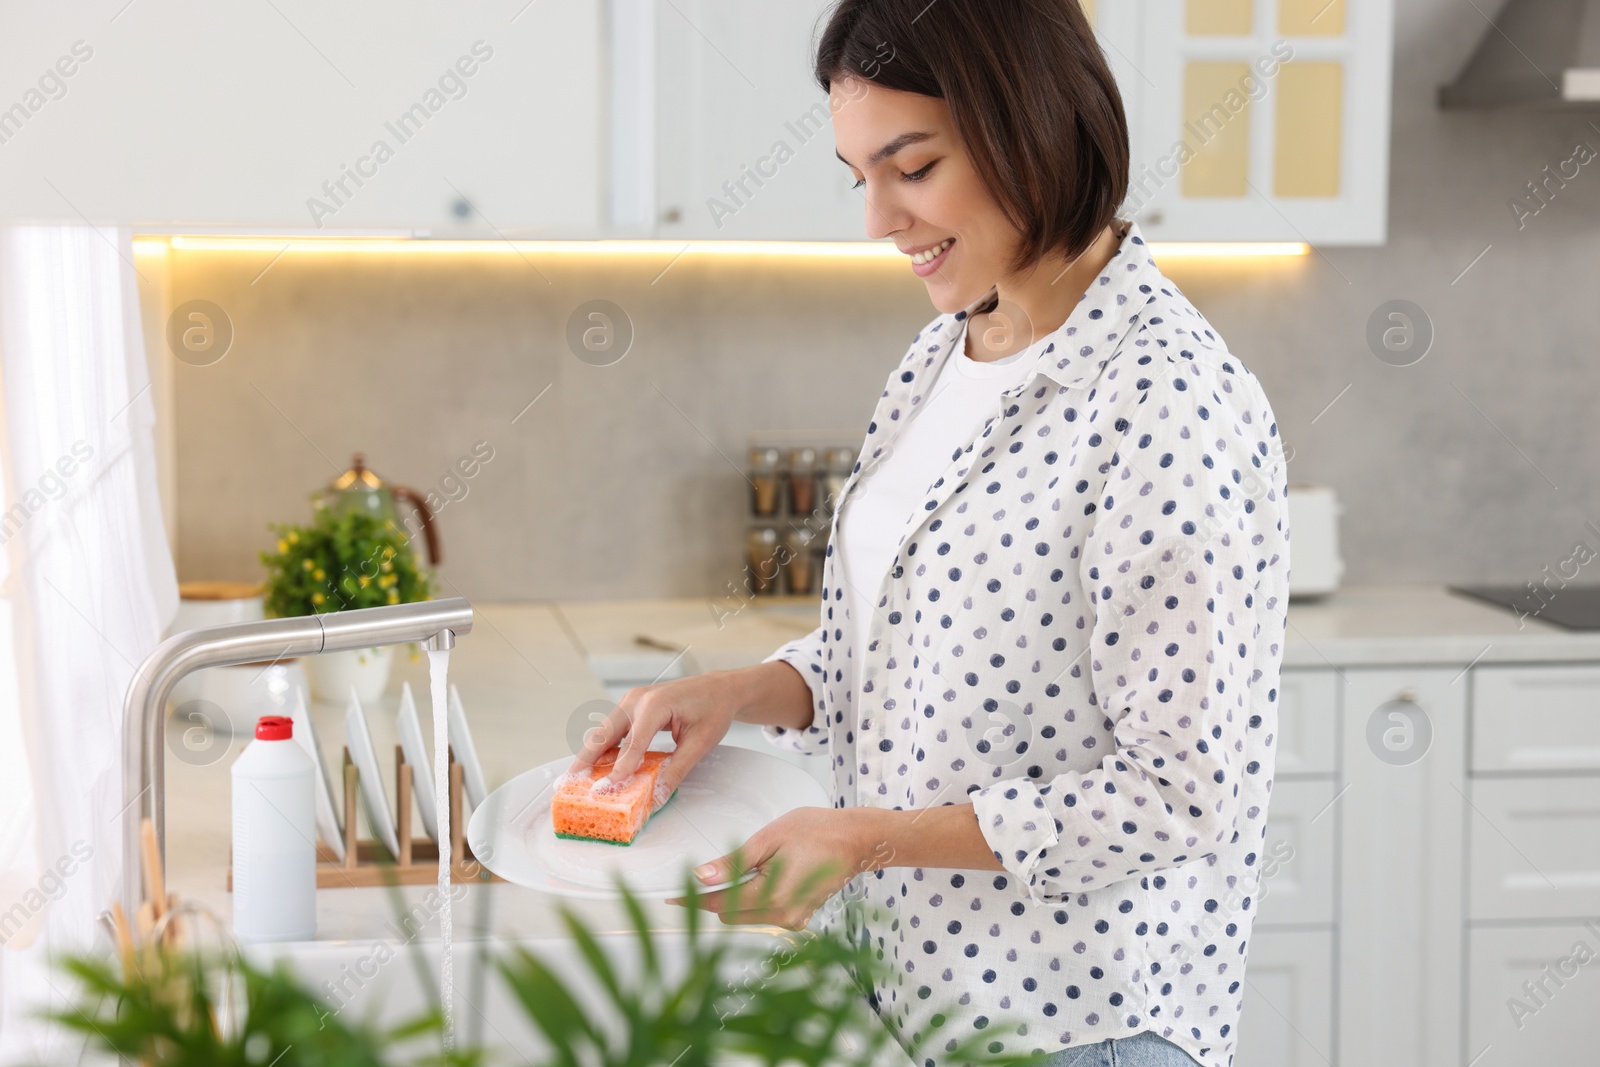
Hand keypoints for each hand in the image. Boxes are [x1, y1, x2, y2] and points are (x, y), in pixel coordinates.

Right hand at [566, 670, 739, 809]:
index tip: (606, 788)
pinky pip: (613, 729)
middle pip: (605, 733)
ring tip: (576, 777)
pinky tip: (595, 765)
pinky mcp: (631, 707)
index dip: (619, 768)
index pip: (632, 742)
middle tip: (570, 781)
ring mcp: (631, 701)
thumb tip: (658, 795)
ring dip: (590, 753)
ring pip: (604, 731)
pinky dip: (603, 747)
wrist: (718, 689)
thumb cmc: (712, 709)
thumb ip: (677, 770)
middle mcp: (637, 699)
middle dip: (586, 758)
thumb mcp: (700, 743)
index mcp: (655, 704)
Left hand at [665, 807, 887, 929]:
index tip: (670, 896)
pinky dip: (755, 900)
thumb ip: (735, 861)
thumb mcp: (769, 839)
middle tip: (705, 875)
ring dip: (736, 898)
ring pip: (747, 916)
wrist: (857, 840)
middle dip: (715, 898)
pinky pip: (765, 914)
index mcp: (773, 896)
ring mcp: (794, 919)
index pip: (719, 905)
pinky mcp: (800, 916)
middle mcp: (783, 916)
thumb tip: (702, 876)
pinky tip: (762, 877)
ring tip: (745, 869)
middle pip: (731, 915)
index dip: (692, 900)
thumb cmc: (817, 831)